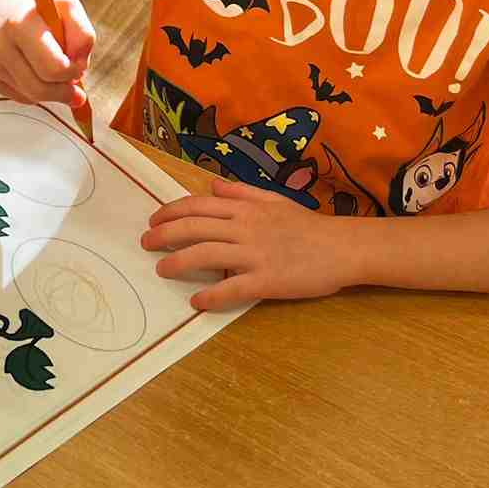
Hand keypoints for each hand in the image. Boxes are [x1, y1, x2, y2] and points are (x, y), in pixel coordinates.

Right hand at [0, 0, 94, 109]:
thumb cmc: (38, 5)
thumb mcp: (68, 7)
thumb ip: (83, 35)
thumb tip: (81, 68)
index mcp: (22, 25)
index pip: (53, 68)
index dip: (73, 72)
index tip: (79, 66)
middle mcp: (1, 46)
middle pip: (40, 90)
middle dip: (64, 91)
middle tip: (75, 84)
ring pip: (31, 97)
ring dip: (51, 91)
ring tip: (56, 70)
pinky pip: (22, 97)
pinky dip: (36, 90)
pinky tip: (37, 70)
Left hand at [143, 180, 366, 309]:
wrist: (343, 248)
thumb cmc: (309, 226)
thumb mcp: (275, 200)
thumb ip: (243, 193)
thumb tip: (212, 186)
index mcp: (246, 210)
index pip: (197, 206)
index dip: (170, 212)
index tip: (153, 220)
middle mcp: (245, 228)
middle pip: (193, 228)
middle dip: (163, 235)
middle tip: (145, 244)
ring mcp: (255, 255)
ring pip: (205, 255)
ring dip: (178, 262)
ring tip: (162, 269)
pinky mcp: (267, 280)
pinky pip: (232, 288)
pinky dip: (211, 295)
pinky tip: (197, 301)